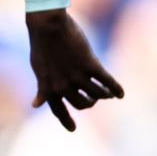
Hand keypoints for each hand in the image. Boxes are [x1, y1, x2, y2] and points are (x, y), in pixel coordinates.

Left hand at [26, 9, 122, 131]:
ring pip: (97, 94)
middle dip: (90, 103)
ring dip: (104, 95)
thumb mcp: (39, 70)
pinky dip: (116, 88)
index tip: (73, 129)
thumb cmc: (42, 45)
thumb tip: (36, 105)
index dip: (66, 121)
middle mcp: (63, 86)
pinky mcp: (91, 64)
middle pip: (82, 104)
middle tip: (94, 98)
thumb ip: (42, 88)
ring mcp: (77, 76)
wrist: (48, 25)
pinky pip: (107, 82)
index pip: (58, 110)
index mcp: (49, 88)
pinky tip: (120, 93)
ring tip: (107, 93)